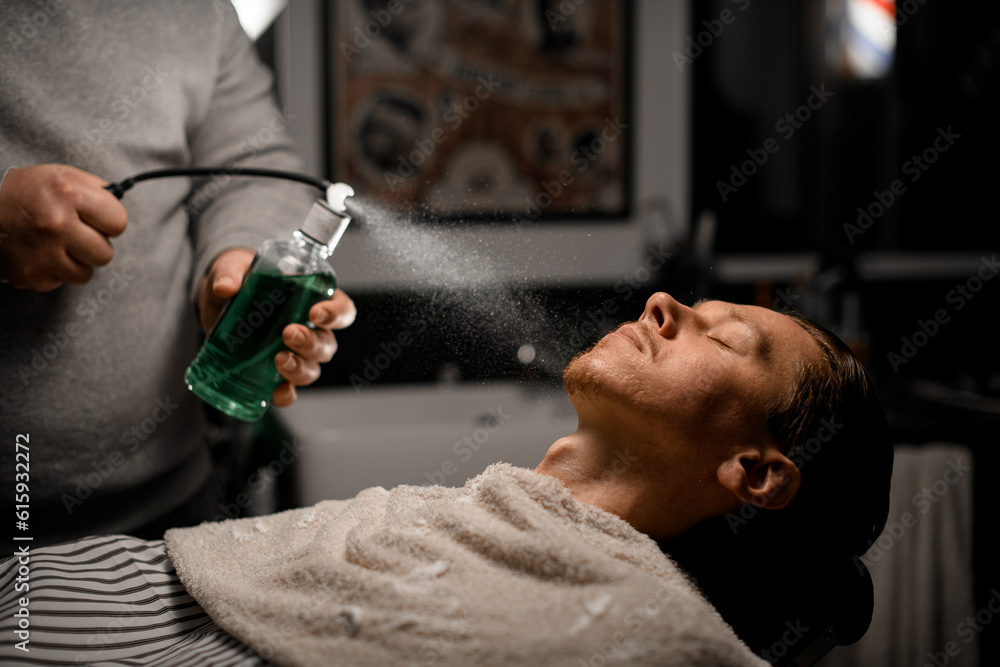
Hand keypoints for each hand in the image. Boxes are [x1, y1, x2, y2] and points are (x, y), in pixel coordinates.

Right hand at [0, 164, 127, 290]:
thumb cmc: (30, 191)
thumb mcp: (64, 176)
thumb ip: (98, 191)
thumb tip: (120, 209)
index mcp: (70, 195)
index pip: (119, 223)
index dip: (109, 222)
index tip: (96, 220)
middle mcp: (56, 224)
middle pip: (105, 254)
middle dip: (93, 246)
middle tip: (75, 234)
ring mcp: (42, 252)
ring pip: (85, 274)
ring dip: (74, 262)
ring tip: (55, 244)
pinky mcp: (28, 274)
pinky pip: (59, 282)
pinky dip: (52, 271)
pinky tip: (38, 253)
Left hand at [198, 248, 355, 407]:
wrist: (215, 301)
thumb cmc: (238, 279)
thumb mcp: (232, 267)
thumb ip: (229, 273)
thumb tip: (226, 287)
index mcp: (311, 298)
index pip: (341, 309)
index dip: (336, 314)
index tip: (316, 313)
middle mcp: (309, 329)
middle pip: (327, 344)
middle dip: (311, 343)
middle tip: (289, 334)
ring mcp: (292, 353)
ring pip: (312, 369)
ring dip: (300, 368)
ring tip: (279, 360)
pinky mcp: (272, 371)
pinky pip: (288, 389)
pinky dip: (286, 394)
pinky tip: (276, 392)